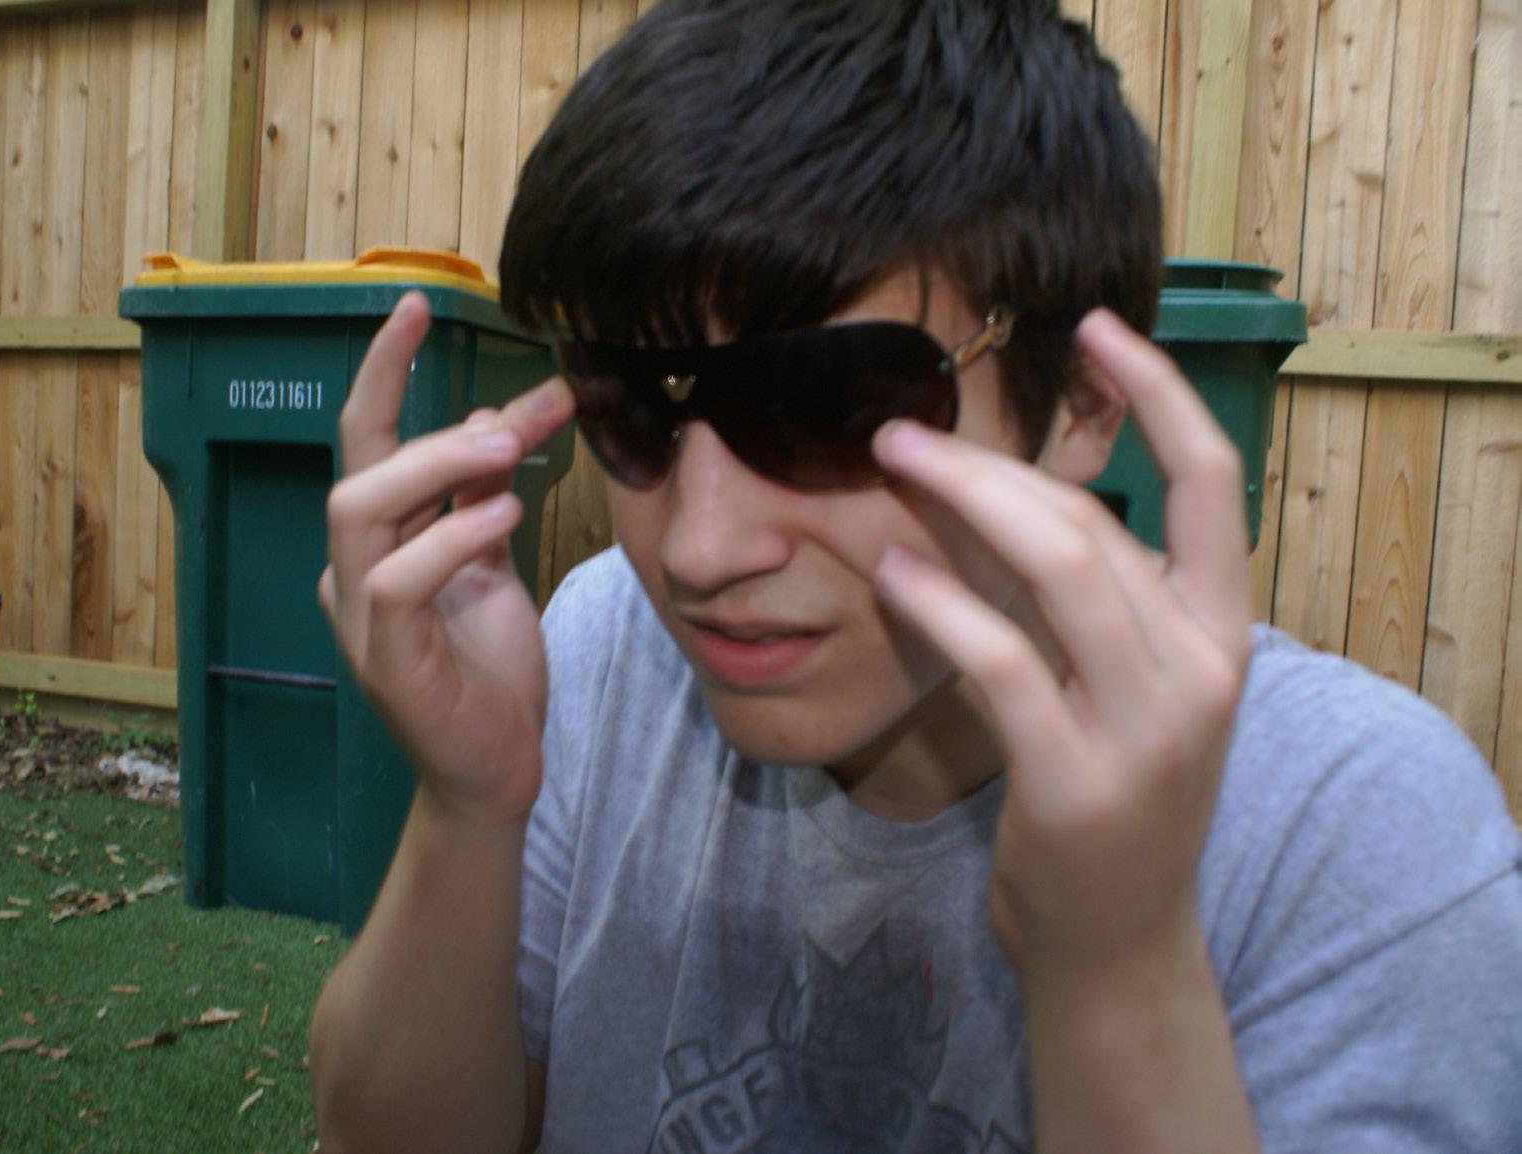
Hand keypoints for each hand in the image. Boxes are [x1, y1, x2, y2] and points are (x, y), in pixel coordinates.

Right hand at [319, 292, 575, 826]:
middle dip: (430, 423)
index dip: (382, 371)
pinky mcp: (387, 661)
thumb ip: (485, 491)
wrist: (497, 770)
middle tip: (514, 418)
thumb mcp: (496, 561)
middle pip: (359, 467)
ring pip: (359, 508)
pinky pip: (398, 580)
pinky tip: (504, 520)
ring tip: (508, 454)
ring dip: (435, 467)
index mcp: (378, 543)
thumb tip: (496, 414)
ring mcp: (361, 618)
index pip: (364, 442)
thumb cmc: (490, 670)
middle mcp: (355, 572)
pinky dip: (451, 538)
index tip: (417, 306)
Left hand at [870, 308, 1252, 984]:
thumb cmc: (1109, 795)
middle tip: (904, 428)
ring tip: (890, 463)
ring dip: (964, 501)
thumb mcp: (1125, 685)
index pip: (1213, 484)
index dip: (1160, 394)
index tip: (1098, 326)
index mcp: (1221, 634)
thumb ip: (1091, 598)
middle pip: (1096, 520)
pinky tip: (891, 572)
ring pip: (1058, 570)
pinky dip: (942, 604)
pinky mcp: (1076, 780)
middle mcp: (1202, 669)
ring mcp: (1146, 728)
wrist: (1117, 941)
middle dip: (993, 460)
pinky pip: (1004, 661)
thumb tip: (996, 493)